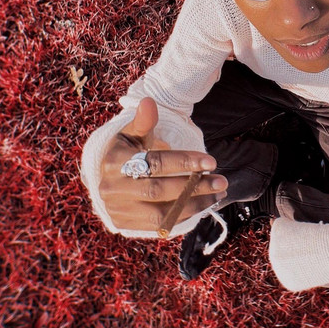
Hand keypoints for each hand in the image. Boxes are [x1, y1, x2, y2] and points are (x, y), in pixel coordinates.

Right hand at [99, 97, 227, 231]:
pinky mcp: (124, 225)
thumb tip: (149, 102)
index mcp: (114, 162)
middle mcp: (112, 189)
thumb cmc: (126, 151)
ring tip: (218, 193)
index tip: (211, 161)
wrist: (107, 178)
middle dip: (194, 186)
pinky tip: (203, 204)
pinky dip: (184, 216)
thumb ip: (143, 121)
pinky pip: (159, 225)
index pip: (154, 164)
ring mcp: (118, 210)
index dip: (184, 162)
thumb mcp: (131, 133)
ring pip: (161, 213)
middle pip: (159, 190)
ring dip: (194, 204)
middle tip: (221, 180)